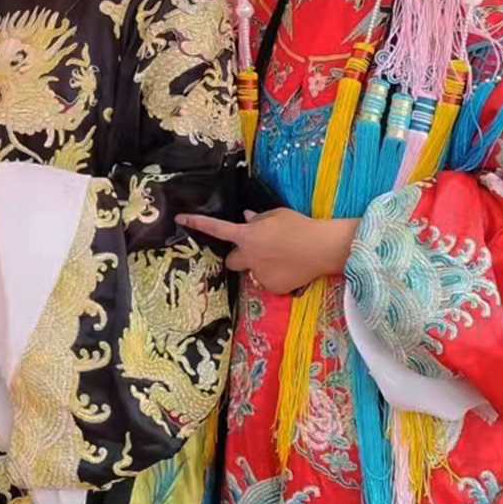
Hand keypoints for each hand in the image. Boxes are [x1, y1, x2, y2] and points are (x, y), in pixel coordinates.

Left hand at [175, 209, 355, 295]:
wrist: (322, 248)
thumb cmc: (299, 226)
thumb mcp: (276, 215)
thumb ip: (258, 220)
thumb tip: (247, 218)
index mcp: (246, 236)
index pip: (216, 228)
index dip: (197, 223)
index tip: (180, 219)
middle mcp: (248, 257)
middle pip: (231, 260)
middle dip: (239, 256)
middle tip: (256, 251)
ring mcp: (259, 274)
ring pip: (253, 271)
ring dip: (260, 266)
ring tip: (282, 259)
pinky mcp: (273, 287)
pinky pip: (268, 282)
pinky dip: (275, 276)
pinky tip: (290, 269)